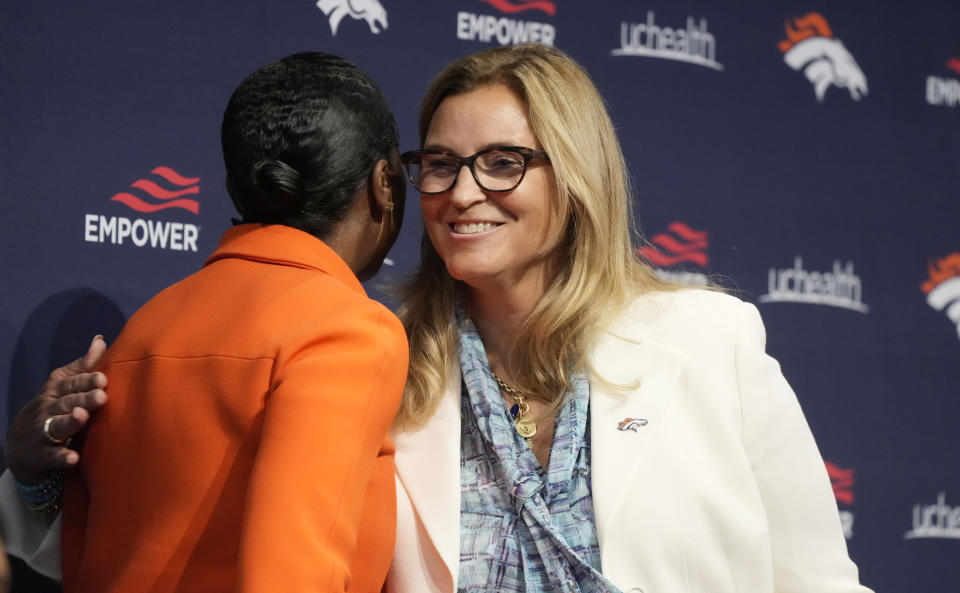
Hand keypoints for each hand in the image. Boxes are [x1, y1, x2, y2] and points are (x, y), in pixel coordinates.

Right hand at [3, 335, 108, 482]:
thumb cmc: (51, 406)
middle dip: (83, 399)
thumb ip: (83, 365)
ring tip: (82, 417)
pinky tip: (73, 457)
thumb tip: (100, 340)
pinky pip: (51, 455)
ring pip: (57, 425)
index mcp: (55, 390)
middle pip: (66, 403)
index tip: (102, 378)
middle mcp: (47, 409)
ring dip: (70, 422)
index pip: (71, 383)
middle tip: (100, 396)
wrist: (19, 443)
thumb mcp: (62, 384)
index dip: (86, 381)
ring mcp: (42, 431)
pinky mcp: (41, 454)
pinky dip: (61, 456)